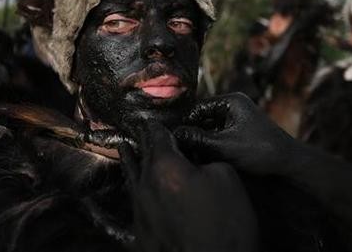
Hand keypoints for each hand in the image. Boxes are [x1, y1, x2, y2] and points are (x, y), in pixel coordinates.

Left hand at [120, 120, 256, 251]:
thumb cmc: (226, 224)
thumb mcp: (226, 177)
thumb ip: (205, 157)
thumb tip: (194, 159)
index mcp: (165, 167)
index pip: (156, 135)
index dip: (157, 124)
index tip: (153, 118)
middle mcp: (145, 186)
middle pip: (142, 156)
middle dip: (145, 142)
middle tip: (143, 130)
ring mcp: (140, 212)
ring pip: (133, 178)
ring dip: (133, 162)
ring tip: (126, 149)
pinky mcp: (142, 233)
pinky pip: (137, 201)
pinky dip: (139, 187)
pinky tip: (141, 186)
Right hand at [174, 93, 295, 175]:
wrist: (288, 164)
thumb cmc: (261, 151)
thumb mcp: (225, 146)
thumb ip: (198, 139)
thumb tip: (174, 134)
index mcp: (232, 101)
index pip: (197, 107)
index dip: (184, 123)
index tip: (173, 138)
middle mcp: (234, 106)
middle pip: (203, 118)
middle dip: (192, 133)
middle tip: (179, 148)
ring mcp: (238, 119)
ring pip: (210, 128)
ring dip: (201, 141)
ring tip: (190, 155)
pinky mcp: (240, 132)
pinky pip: (218, 135)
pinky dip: (210, 145)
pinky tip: (203, 158)